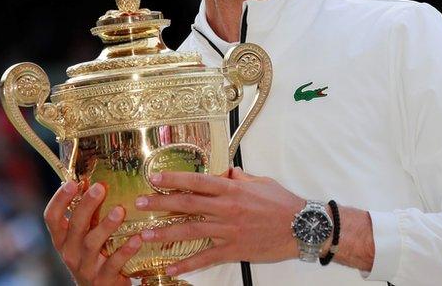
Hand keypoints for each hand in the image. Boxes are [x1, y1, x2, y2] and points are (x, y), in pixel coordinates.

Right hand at [43, 180, 142, 284]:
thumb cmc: (93, 256)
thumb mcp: (83, 237)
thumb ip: (86, 215)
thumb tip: (95, 180)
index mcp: (63, 239)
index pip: (52, 217)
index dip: (59, 199)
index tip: (72, 182)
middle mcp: (70, 252)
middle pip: (74, 226)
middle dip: (86, 205)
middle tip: (99, 188)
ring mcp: (85, 267)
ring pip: (92, 244)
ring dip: (106, 226)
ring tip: (119, 210)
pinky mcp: (103, 279)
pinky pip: (114, 263)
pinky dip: (125, 250)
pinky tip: (137, 238)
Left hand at [134, 167, 304, 274]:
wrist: (302, 226)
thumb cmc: (283, 203)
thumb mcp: (261, 182)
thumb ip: (240, 178)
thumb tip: (226, 173)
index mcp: (233, 189)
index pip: (197, 181)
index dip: (174, 178)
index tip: (154, 178)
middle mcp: (227, 208)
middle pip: (187, 203)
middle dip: (160, 203)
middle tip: (139, 203)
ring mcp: (229, 230)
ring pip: (191, 230)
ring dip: (165, 233)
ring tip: (145, 235)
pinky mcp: (234, 249)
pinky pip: (206, 257)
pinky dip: (187, 264)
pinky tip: (171, 269)